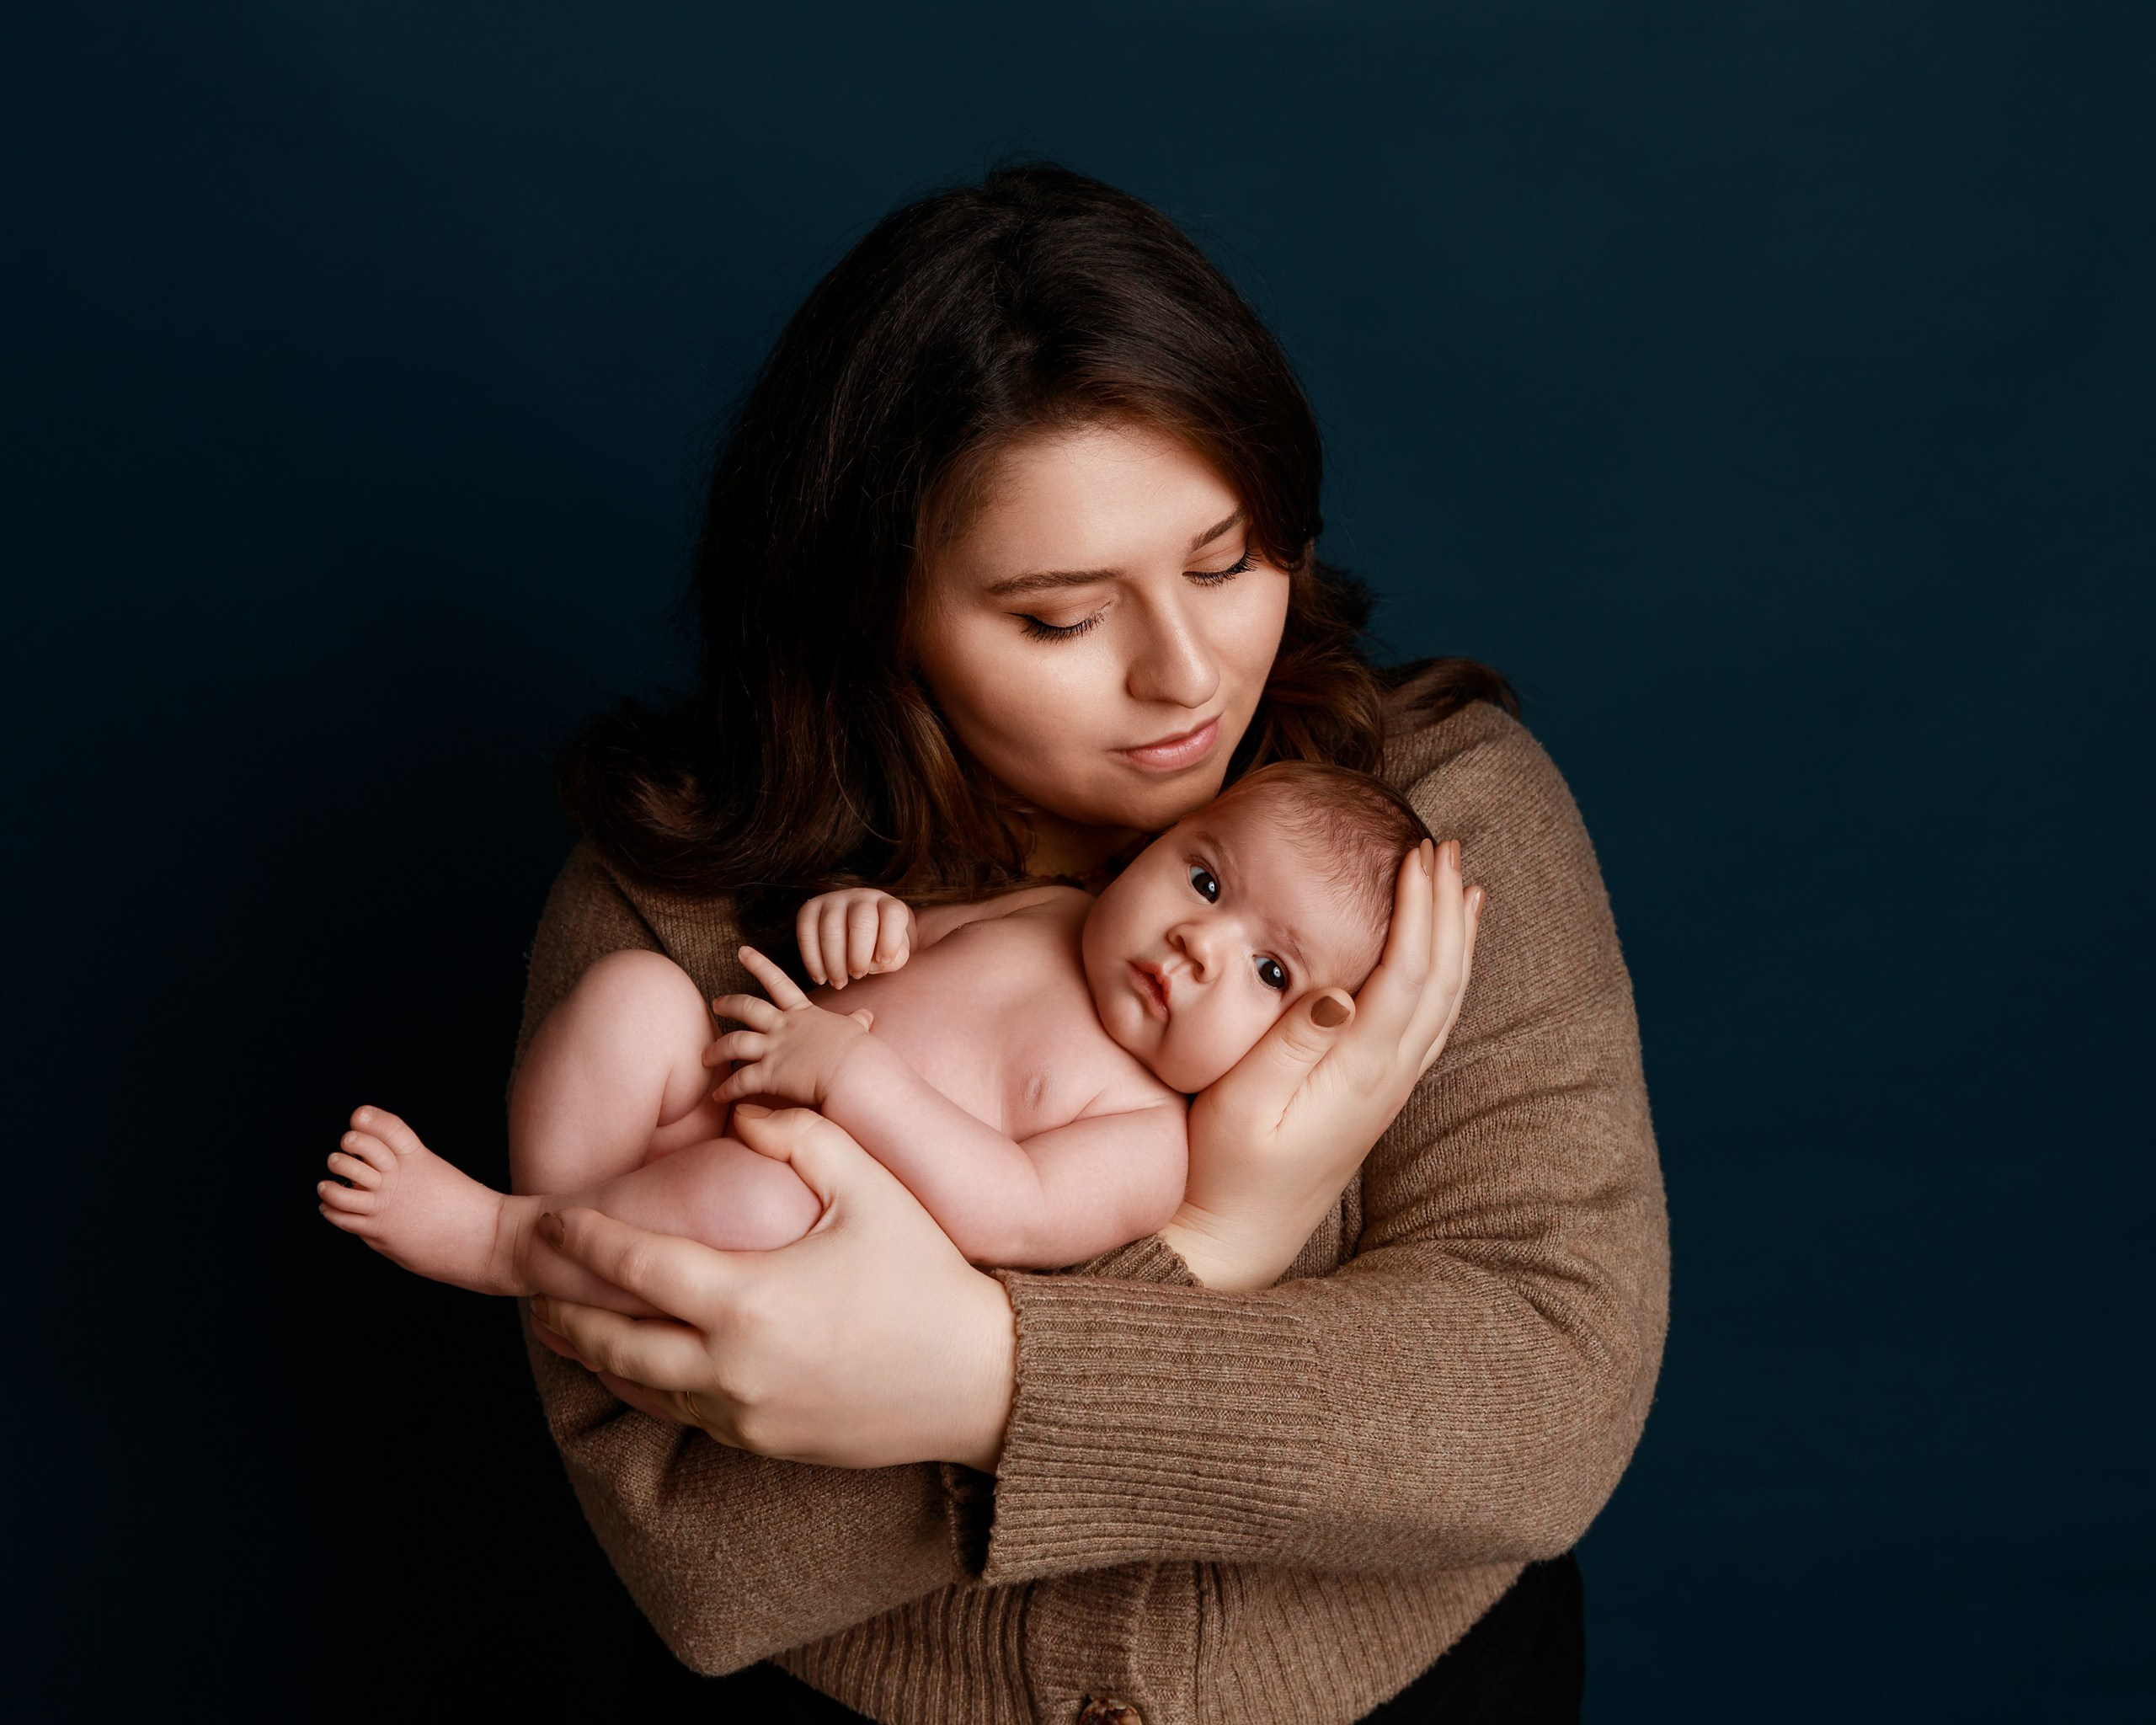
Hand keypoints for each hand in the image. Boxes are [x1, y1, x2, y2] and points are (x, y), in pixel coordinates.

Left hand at [525, 1103, 1016, 1469]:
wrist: (981, 1381)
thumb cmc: (927, 1277)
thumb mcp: (871, 1189)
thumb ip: (801, 1135)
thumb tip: (744, 1109)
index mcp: (749, 1300)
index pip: (637, 1266)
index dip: (584, 1242)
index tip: (551, 1219)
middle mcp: (732, 1367)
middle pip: (614, 1343)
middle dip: (566, 1313)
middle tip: (533, 1288)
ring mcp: (745, 1414)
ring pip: (642, 1387)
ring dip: (597, 1356)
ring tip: (566, 1327)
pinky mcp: (763, 1443)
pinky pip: (683, 1414)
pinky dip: (647, 1386)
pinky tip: (637, 1365)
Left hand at [706, 947, 876, 1106]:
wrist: (853, 1072)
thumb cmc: (858, 1053)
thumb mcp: (855, 1030)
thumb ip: (855, 1022)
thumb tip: (865, 1015)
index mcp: (803, 1014)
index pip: (778, 982)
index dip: (759, 964)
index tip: (742, 952)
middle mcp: (784, 1027)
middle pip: (747, 1008)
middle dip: (729, 1004)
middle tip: (716, 1003)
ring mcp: (774, 1049)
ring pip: (734, 1042)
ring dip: (716, 1050)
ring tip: (705, 1056)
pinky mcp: (769, 1074)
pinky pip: (740, 1081)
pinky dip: (727, 1089)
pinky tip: (718, 1096)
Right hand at [796, 888, 912, 988]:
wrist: (855, 935)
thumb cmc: (879, 948)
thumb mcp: (895, 955)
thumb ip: (893, 960)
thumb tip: (872, 964)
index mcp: (888, 905)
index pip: (892, 914)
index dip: (889, 940)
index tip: (883, 962)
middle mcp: (861, 897)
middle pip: (861, 922)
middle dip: (858, 956)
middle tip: (857, 976)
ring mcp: (833, 900)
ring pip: (830, 929)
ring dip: (834, 962)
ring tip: (839, 982)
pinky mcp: (809, 909)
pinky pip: (806, 934)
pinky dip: (812, 961)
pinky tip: (821, 978)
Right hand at [1162, 838, 1482, 1290]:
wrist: (1241, 1234)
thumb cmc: (1226, 1166)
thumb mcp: (1242, 1103)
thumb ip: (1291, 1045)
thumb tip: (1340, 990)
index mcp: (1359, 1071)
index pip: (1407, 974)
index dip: (1419, 911)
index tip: (1419, 855)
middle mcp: (1388, 1078)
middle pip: (1438, 979)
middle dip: (1445, 908)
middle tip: (1444, 846)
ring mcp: (1388, 1089)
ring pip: (1443, 999)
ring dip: (1454, 936)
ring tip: (1461, 883)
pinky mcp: (1377, 1095)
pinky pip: (1430, 1021)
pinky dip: (1444, 975)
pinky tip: (1442, 955)